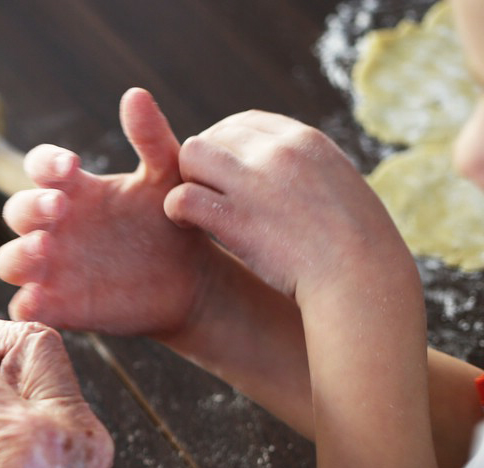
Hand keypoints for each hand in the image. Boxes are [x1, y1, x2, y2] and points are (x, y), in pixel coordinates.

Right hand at [0, 88, 217, 339]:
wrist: (193, 279)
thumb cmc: (173, 224)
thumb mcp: (167, 176)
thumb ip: (151, 137)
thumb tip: (134, 94)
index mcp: (74, 191)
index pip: (39, 168)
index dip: (45, 163)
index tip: (72, 166)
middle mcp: (55, 228)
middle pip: (16, 212)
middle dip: (30, 207)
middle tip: (60, 207)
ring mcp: (52, 269)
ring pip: (8, 261)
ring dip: (18, 255)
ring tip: (46, 249)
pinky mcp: (58, 306)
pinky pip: (25, 306)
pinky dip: (25, 303)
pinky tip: (40, 299)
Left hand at [165, 110, 416, 303]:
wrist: (361, 278)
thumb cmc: (357, 245)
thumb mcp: (339, 186)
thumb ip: (308, 169)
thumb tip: (287, 170)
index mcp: (306, 140)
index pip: (246, 121)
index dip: (225, 142)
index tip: (221, 168)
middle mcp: (278, 152)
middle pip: (214, 135)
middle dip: (202, 163)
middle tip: (204, 193)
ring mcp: (255, 183)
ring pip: (191, 155)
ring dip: (186, 180)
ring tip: (194, 207)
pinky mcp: (234, 219)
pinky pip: (183, 197)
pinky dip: (175, 208)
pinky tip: (185, 224)